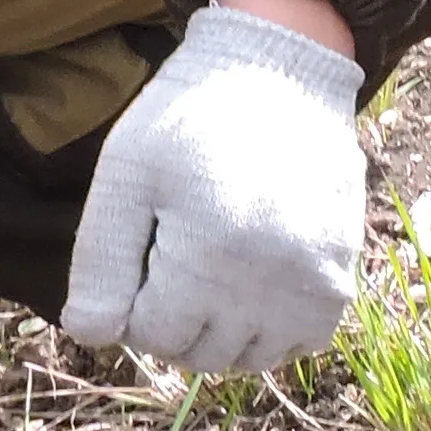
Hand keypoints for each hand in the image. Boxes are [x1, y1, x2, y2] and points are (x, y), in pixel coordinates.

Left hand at [59, 5, 367, 376]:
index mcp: (206, 254)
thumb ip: (100, 261)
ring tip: (215, 271)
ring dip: (224, 331)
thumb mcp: (127, 172)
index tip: (145, 251)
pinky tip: (258, 281)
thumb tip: (90, 335)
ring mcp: (311, 283)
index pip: (151, 335)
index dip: (135, 299)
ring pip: (251, 358)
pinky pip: (302, 343)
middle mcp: (266, 281)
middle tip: (176, 257)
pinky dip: (276, 328)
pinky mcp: (340, 275)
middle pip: (200, 354)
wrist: (280, 72)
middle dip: (176, 319)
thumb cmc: (191, 115)